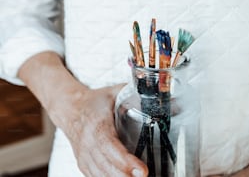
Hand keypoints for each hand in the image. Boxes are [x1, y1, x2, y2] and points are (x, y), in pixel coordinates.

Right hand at [18, 52, 147, 176]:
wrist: (69, 108)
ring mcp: (84, 155)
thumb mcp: (113, 92)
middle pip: (106, 165)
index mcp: (97, 124)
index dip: (125, 160)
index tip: (142, 170)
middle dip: (126, 175)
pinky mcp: (83, 162)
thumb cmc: (93, 102)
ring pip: (100, 174)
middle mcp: (88, 142)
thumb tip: (166, 98)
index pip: (110, 146)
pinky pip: (95, 176)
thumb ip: (136, 94)